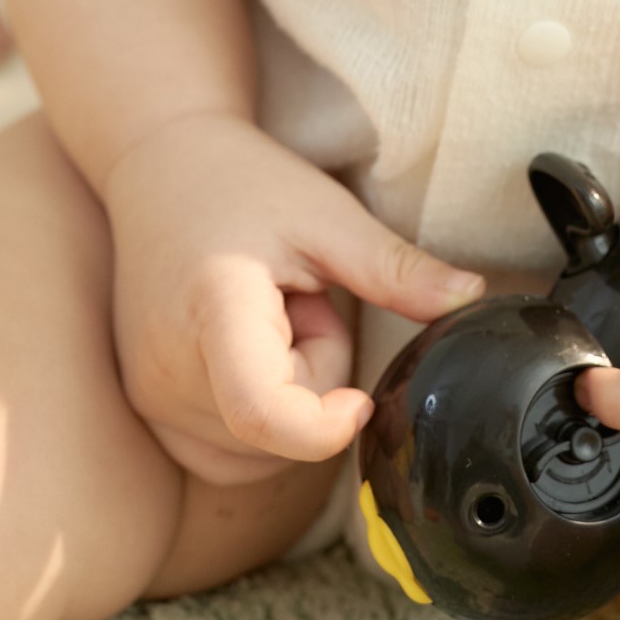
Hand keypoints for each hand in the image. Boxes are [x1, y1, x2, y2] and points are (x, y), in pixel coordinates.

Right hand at [102, 108, 482, 485]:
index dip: (325, 425)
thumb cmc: (243, 182)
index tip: (360, 398)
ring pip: (257, 450)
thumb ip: (395, 268)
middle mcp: (166, 368)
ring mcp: (150, 397)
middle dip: (312, 376)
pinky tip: (245, 346)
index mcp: (213, 308)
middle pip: (276, 433)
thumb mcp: (328, 214)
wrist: (161, 167)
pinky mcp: (149, 411)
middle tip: (298, 301)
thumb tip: (470, 298)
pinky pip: (228, 452)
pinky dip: (253, 413)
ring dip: (283, 394)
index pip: (263, 412)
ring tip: (268, 315)